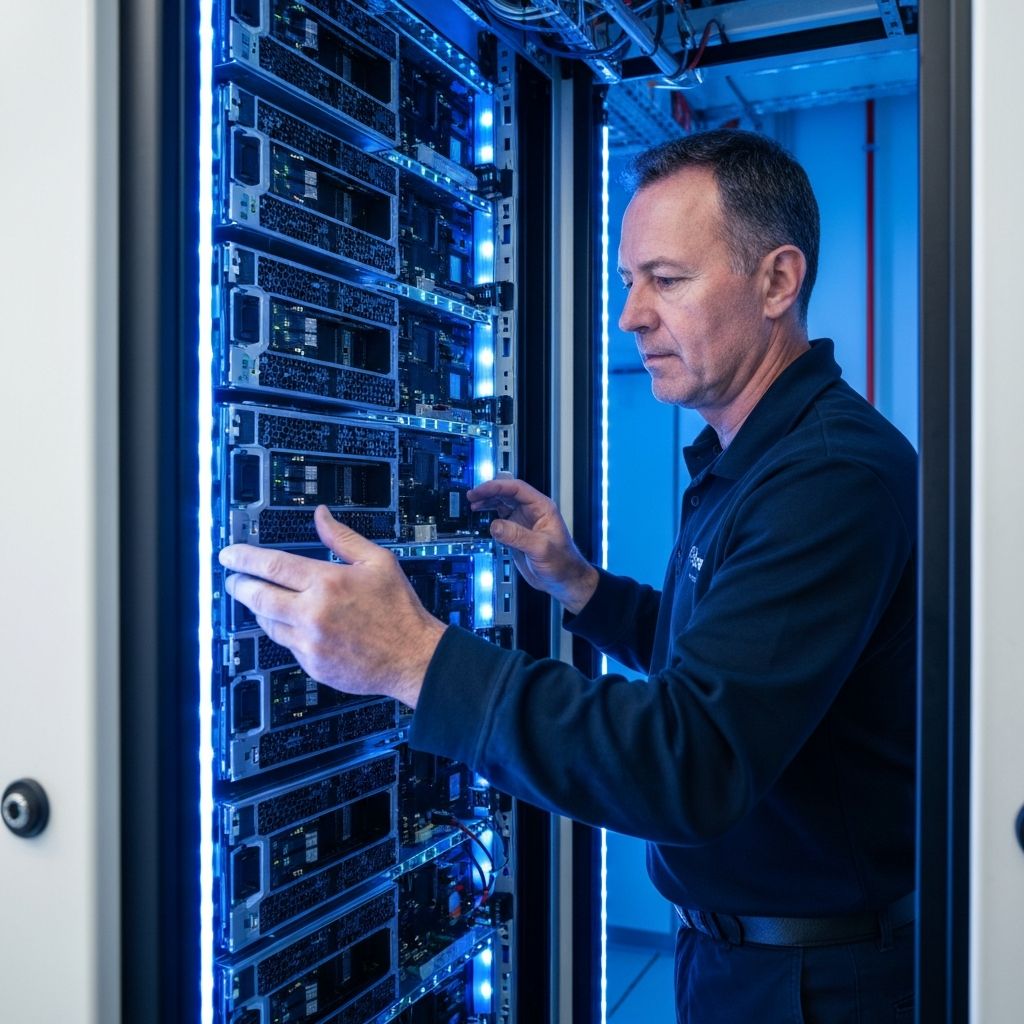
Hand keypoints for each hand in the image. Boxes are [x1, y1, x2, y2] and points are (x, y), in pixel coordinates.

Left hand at [218, 506, 446, 707]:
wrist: (413, 658)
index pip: (271, 565)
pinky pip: (285, 644)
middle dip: (238, 585)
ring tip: (264, 597)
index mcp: (328, 583)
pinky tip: (293, 622)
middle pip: (257, 596)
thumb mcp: (378, 562)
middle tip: (233, 577)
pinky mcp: (312, 664)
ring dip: (260, 608)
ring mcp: (310, 642)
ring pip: (267, 622)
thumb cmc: (399, 611)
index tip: (229, 555)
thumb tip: (321, 516)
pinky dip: (283, 630)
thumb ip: (343, 538)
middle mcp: (313, 613)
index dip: (243, 558)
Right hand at [467, 477, 597, 613]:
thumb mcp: (541, 548)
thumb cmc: (563, 563)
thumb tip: (496, 525)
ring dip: (488, 502)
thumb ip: (518, 536)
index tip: (482, 490)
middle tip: (472, 496)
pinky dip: (489, 516)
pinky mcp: (516, 534)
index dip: (497, 487)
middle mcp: (532, 512)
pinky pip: (500, 519)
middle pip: (507, 493)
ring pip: (502, 504)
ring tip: (473, 504)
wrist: (564, 581)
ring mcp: (523, 522)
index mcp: (542, 508)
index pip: (517, 489)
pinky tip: (481, 517)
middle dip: (489, 492)